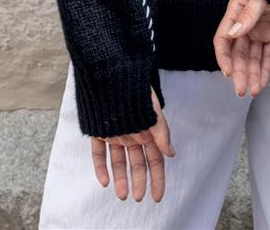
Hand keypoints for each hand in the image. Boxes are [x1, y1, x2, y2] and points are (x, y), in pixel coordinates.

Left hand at [91, 85, 175, 202]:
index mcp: (148, 130)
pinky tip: (104, 181)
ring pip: (118, 161)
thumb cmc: (136, 88)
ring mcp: (115, 134)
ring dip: (120, 178)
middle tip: (138, 198)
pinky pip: (99, 153)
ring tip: (122, 195)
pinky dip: (101, 167)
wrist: (110, 71)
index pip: (155, 159)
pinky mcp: (99, 132)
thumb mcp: (152, 109)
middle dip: (139, 181)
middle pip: (137, 163)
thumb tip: (171, 154)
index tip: (157, 196)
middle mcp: (132, 134)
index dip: (157, 178)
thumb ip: (161, 131)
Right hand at [213, 0, 269, 98]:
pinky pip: (267, 55)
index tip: (228, 72)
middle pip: (238, 53)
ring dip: (252, 75)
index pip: (224, 38)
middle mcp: (245, 25)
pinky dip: (264, 69)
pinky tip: (262, 83)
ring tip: (253, 91)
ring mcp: (259, 31)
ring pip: (252, 58)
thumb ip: (248, 15)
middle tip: (241, 90)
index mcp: (236, 12)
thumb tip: (233, 34)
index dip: (224, 56)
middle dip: (239, 72)